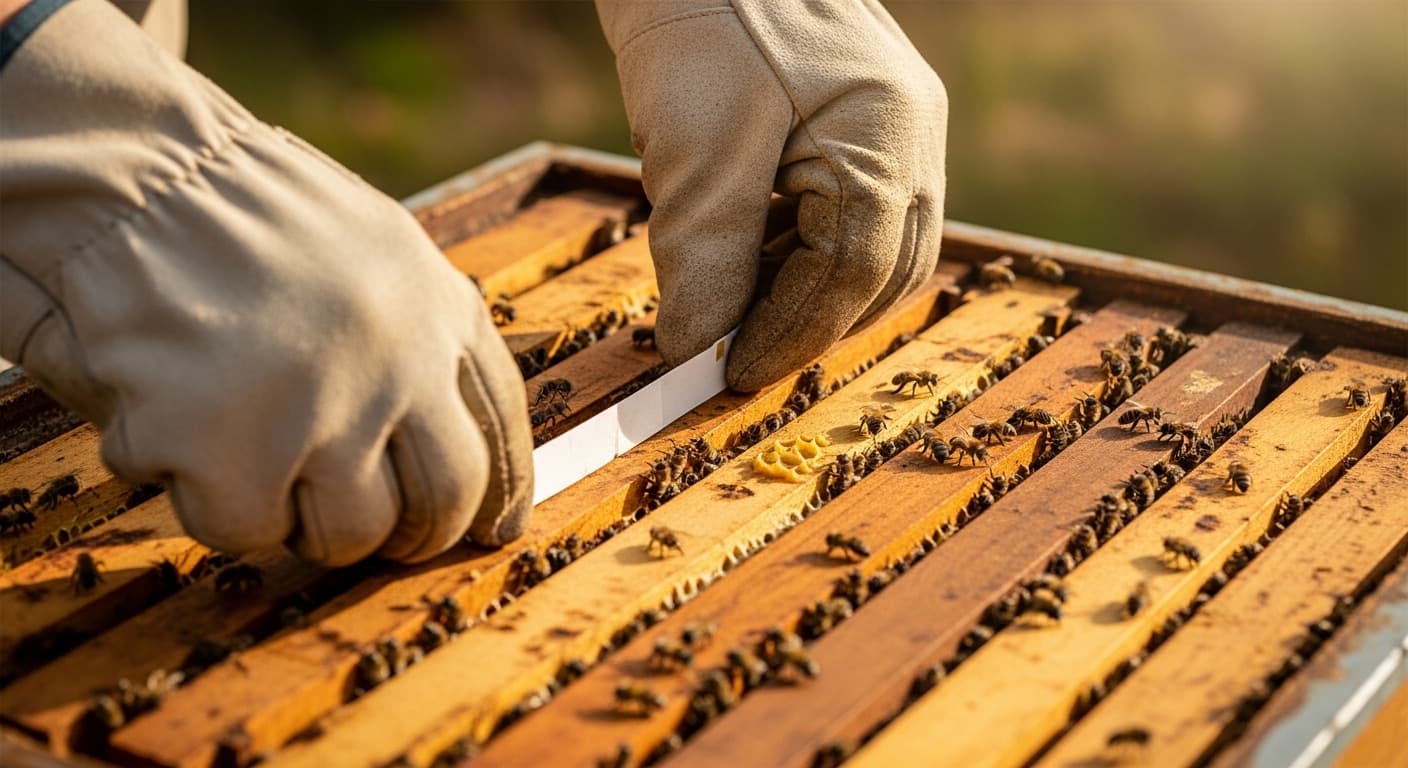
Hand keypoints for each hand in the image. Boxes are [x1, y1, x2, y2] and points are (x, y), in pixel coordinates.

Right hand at [0, 0, 532, 565]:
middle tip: (363, 526)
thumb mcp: (380, 249)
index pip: (501, 429)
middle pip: (443, 502)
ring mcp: (321, 412)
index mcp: (438, 311)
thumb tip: (483, 481)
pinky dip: (211, 501)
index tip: (488, 530)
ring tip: (254, 458)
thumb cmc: (246, 211)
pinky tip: (184, 437)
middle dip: (409, 535)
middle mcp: (401, 366)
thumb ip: (428, 339)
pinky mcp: (233, 453)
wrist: (135, 177)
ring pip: (347, 535)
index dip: (497, 494)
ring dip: (303, 519)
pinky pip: (244, 530)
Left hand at [597, 0, 947, 390]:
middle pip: (880, 269)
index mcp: (890, 138)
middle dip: (808, 321)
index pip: (854, 272)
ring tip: (732, 307)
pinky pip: (846, 207)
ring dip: (803, 288)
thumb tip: (695, 354)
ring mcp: (891, 124)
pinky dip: (798, 246)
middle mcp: (911, 135)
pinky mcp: (858, 118)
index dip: (791, 335)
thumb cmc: (706, 16)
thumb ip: (705, 259)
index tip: (730, 375)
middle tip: (739, 356)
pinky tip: (745, 254)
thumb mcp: (698, 148)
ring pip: (868, 245)